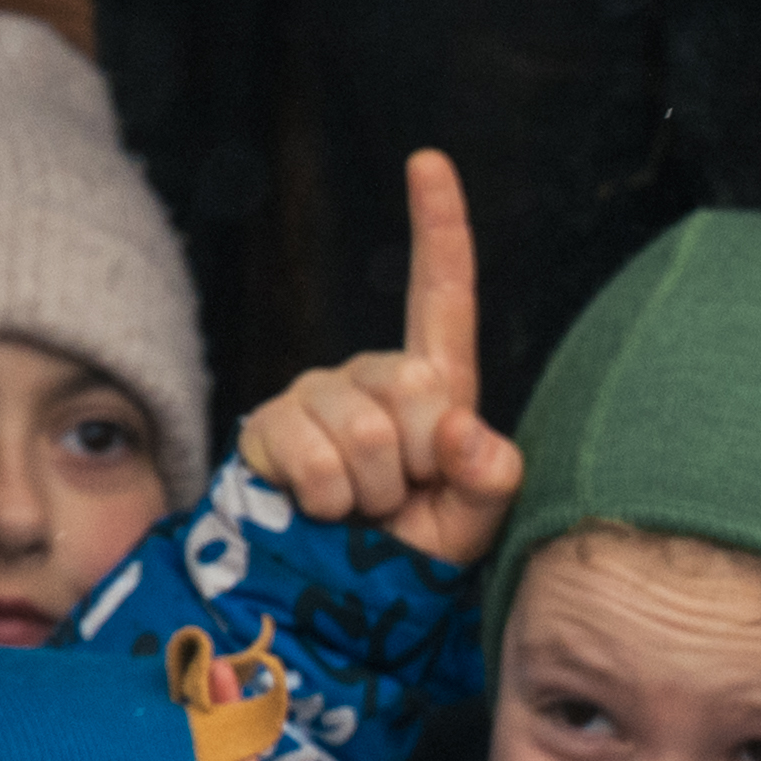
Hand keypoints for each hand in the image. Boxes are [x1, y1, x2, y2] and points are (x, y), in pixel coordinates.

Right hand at [236, 149, 520, 563]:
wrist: (343, 599)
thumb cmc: (414, 552)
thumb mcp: (474, 521)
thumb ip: (491, 477)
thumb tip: (461, 432)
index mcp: (433, 384)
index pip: (440, 295)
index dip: (438, 227)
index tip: (427, 161)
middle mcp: (371, 374)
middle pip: (412, 389)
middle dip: (416, 460)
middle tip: (400, 497)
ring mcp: (315, 394)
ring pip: (361, 431)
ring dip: (369, 489)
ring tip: (362, 508)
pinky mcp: (269, 426)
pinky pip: (311, 457)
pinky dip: (325, 498)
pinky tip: (320, 509)